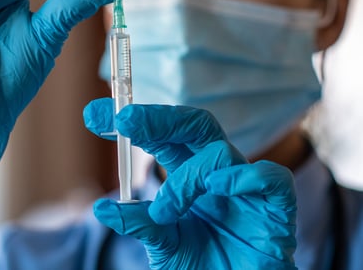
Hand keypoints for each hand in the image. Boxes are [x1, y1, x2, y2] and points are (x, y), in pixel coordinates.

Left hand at [84, 101, 296, 268]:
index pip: (161, 137)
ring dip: (188, 177)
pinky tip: (219, 187)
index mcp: (188, 177)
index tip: (93, 116)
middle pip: (193, 125)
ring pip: (220, 152)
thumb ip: (139, 224)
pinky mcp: (276, 211)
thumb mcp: (163, 246)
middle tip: (125, 121)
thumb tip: (101, 210)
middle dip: (158, 118)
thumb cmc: (203, 268)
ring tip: (167, 211)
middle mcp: (215, 175)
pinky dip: (246, 177)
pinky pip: (272, 179)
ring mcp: (246, 189)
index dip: (132, 122)